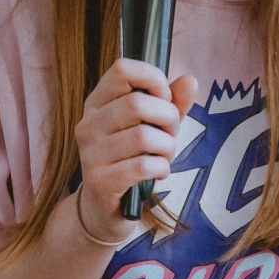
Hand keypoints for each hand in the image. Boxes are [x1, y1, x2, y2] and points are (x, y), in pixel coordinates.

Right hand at [75, 59, 198, 240]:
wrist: (105, 210)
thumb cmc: (131, 160)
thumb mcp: (153, 127)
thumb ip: (171, 103)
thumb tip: (190, 80)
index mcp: (97, 103)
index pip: (122, 69)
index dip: (153, 79)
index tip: (165, 98)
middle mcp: (88, 125)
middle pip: (138, 104)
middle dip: (168, 119)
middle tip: (170, 134)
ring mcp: (90, 154)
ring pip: (144, 136)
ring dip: (167, 148)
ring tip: (164, 157)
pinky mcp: (99, 181)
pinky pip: (143, 166)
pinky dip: (161, 168)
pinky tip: (158, 173)